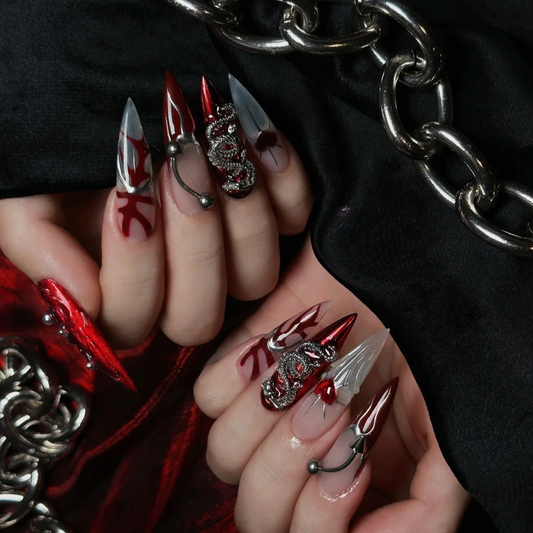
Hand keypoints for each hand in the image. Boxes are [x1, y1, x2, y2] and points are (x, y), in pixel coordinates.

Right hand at [0, 75, 312, 352]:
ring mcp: (232, 254)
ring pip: (255, 278)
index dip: (131, 269)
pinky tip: (253, 138)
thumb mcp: (29, 188)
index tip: (125, 193)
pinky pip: (296, 218)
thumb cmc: (71, 146)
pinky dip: (283, 182)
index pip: (132, 321)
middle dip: (190, 244)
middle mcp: (181, 282)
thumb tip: (78, 296)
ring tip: (208, 148)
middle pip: (199, 315)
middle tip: (175, 169)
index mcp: (123, 288)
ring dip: (237, 216)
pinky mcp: (276, 214)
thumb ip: (39, 244)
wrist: (119, 96)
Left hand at [194, 239, 470, 532]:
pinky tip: (281, 349)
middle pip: (254, 511)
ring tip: (317, 369)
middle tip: (337, 403)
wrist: (404, 269)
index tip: (358, 457)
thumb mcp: (453, 430)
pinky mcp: (244, 364)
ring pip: (224, 455)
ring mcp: (269, 411)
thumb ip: (426, 507)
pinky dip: (240, 374)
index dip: (320, 518)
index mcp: (351, 482)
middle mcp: (305, 455)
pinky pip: (208, 393)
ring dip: (270, 413)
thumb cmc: (433, 342)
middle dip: (291, 462)